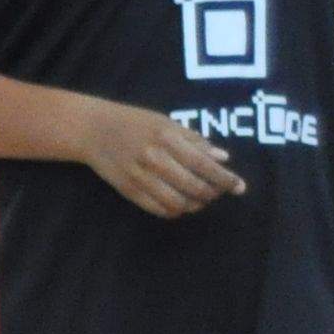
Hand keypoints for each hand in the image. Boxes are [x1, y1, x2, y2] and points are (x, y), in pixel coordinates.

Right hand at [79, 101, 243, 218]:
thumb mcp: (165, 122)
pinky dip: (176, 210)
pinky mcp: (129, 190)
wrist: (93, 129)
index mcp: (166, 137)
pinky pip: (159, 209)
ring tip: (199, 198)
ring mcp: (140, 176)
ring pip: (178, 203)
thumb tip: (223, 158)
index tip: (240, 187)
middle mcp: (154, 158)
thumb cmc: (135, 122)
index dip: (225, 178)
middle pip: (194, 187)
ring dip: (195, 205)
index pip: (204, 163)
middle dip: (212, 194)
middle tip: (217, 192)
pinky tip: (180, 203)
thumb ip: (194, 140)